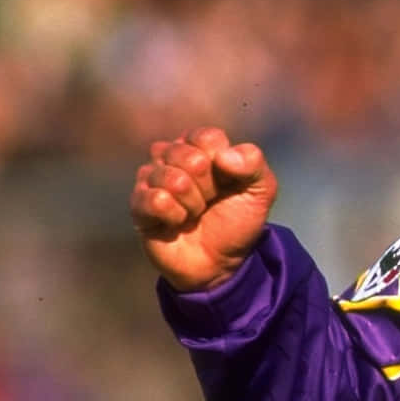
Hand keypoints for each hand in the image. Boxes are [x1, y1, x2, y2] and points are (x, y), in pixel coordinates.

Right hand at [131, 127, 278, 291]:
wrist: (220, 263)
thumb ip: (253, 163)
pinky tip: (176, 223)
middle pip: (187, 155)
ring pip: (170, 177)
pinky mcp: (139, 205)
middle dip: (207, 186)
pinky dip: (173, 215)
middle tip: (210, 201)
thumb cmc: (236, 222)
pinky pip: (154, 199)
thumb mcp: (261, 191)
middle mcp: (172, 158)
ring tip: (194, 214)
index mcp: (201, 148)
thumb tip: (224, 156)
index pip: (206, 137)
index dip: (222, 164)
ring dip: (192, 203)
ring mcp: (152, 180)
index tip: (228, 182)